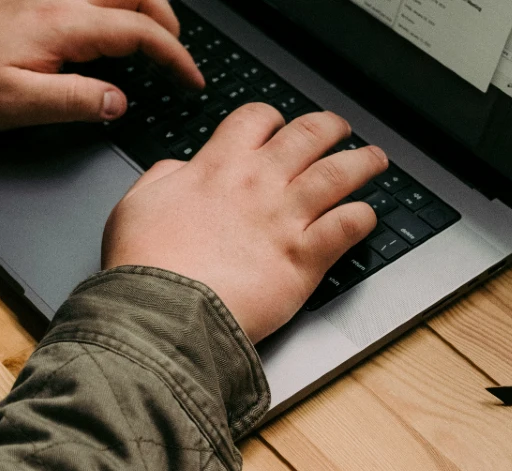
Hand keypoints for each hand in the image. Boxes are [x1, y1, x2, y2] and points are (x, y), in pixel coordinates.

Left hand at [0, 0, 202, 129]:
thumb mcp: (22, 105)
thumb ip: (77, 101)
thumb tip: (119, 102)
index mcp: (63, 24)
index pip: (139, 32)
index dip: (174, 56)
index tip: (191, 79)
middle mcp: (61, 0)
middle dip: (167, 22)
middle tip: (177, 58)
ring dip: (144, 7)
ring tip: (154, 39)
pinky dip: (117, 6)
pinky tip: (114, 28)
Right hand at [102, 105, 387, 341]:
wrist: (162, 312)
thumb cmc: (145, 266)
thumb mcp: (135, 205)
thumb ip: (163, 177)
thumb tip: (179, 168)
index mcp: (217, 167)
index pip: (256, 119)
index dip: (273, 118)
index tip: (280, 125)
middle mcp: (258, 184)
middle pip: (308, 135)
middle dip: (330, 127)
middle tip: (340, 129)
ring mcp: (285, 219)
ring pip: (339, 173)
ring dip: (362, 162)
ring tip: (375, 159)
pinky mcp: (304, 258)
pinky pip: (347, 226)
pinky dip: (362, 218)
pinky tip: (366, 216)